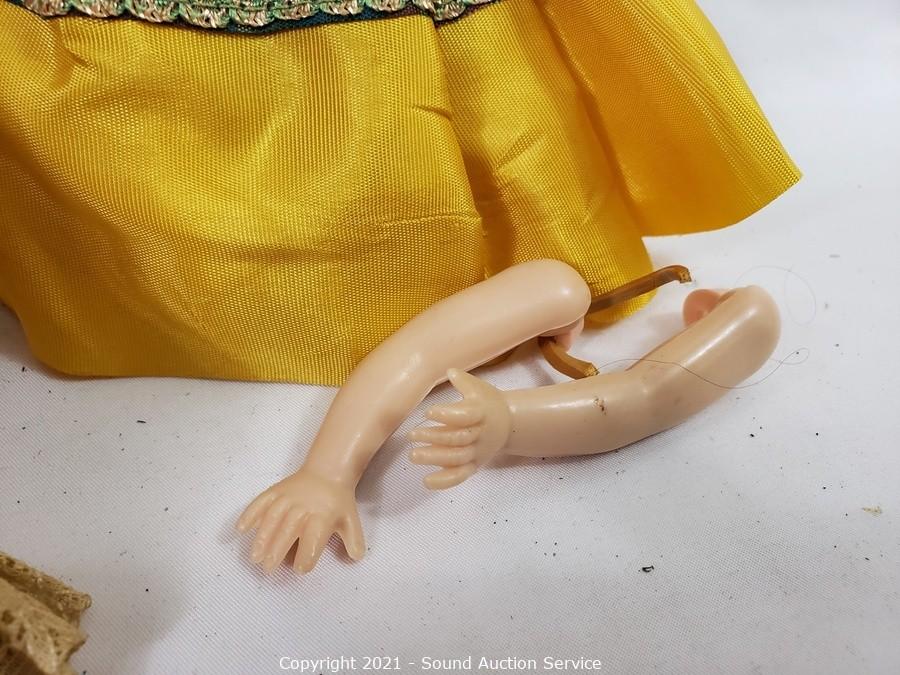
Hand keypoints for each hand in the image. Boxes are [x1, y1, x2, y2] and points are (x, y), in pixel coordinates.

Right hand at [236, 468, 364, 573]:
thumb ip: (353, 540)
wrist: (328, 471)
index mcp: (323, 515)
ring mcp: (287, 497)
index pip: (314, 536)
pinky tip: (240, 529)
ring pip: (272, 517)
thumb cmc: (338, 502)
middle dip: (278, 550)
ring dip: (262, 537)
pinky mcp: (276, 490)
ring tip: (254, 557)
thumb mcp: (350, 520)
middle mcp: (304, 506)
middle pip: (289, 529)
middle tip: (268, 569)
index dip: (308, 553)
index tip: (300, 569)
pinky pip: (261, 501)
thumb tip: (357, 557)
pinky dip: (250, 514)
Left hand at [407, 368, 511, 489]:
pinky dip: (444, 481)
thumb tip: (450, 371)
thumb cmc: (488, 402)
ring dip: (434, 458)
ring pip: (457, 458)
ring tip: (413, 455)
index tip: (429, 411)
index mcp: (481, 413)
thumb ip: (463, 381)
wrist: (509, 424)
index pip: (466, 415)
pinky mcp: (474, 465)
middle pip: (458, 439)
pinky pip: (460, 476)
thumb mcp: (479, 388)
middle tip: (411, 435)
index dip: (447, 414)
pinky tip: (426, 481)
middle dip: (434, 438)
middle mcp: (480, 434)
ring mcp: (477, 452)